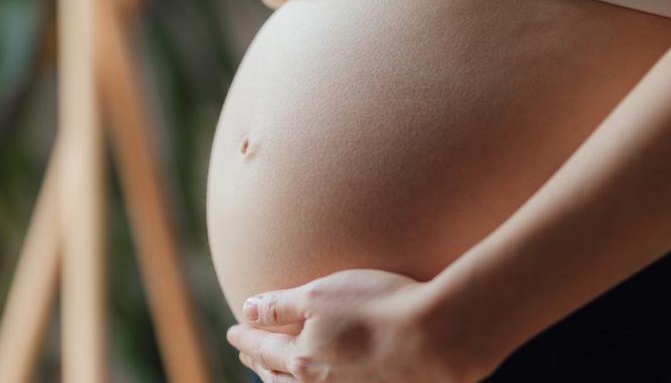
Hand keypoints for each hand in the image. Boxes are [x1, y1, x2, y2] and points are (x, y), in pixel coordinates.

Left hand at [225, 269, 486, 382]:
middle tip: (247, 353)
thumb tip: (246, 310)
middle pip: (278, 375)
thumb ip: (280, 306)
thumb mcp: (320, 295)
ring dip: (282, 379)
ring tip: (274, 371)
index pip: (262, 348)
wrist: (436, 338)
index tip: (234, 331)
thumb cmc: (378, 307)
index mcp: (301, 358)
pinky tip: (320, 378)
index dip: (245, 337)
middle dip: (260, 362)